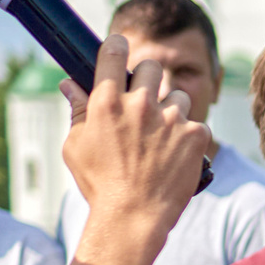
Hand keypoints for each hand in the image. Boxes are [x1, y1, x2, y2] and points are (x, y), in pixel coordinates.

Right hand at [58, 33, 209, 241]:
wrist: (133, 218)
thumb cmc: (99, 184)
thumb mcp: (76, 146)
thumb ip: (77, 110)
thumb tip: (69, 84)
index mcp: (107, 102)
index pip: (113, 52)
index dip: (116, 45)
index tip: (119, 45)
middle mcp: (140, 104)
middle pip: (150, 67)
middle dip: (147, 80)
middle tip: (143, 103)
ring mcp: (172, 118)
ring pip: (177, 95)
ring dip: (171, 110)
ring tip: (160, 138)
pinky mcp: (196, 134)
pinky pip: (195, 123)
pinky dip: (188, 137)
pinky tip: (176, 156)